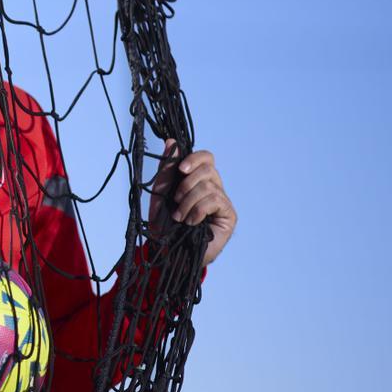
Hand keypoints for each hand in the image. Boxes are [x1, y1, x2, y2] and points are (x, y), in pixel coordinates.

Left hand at [150, 139, 236, 266]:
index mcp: (198, 179)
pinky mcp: (229, 215)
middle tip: (176, 200)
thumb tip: (172, 141)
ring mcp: (223, 201)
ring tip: (180, 217)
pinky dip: (198, 210)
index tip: (181, 169)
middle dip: (187, 184)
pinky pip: (215, 200)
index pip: (206, 157)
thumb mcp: (161, 192)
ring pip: (209, 186)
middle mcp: (214, 187)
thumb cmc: (164, 222)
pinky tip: (191, 222)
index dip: (195, 158)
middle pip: (208, 169)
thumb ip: (167, 168)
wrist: (167, 250)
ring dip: (188, 202)